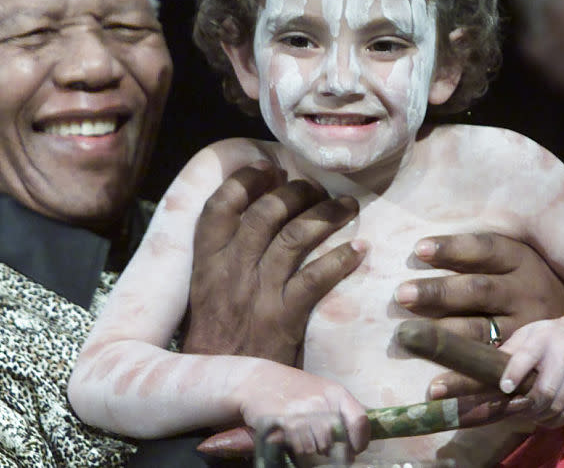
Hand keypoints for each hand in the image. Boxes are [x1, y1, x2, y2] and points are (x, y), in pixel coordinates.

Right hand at [183, 161, 364, 363]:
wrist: (214, 395)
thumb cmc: (215, 345)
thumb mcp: (206, 296)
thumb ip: (225, 262)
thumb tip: (255, 226)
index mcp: (205, 264)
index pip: (219, 207)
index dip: (245, 181)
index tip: (268, 169)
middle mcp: (229, 272)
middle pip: (265, 213)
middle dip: (296, 192)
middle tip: (317, 188)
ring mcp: (256, 294)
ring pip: (294, 237)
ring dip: (325, 216)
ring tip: (347, 207)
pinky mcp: (283, 319)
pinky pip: (316, 279)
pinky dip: (340, 260)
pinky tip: (359, 252)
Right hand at [236, 367, 369, 456]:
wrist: (258, 380)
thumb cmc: (294, 388)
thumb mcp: (322, 392)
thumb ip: (340, 412)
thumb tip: (355, 443)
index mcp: (335, 393)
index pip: (360, 420)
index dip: (360, 440)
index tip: (354, 449)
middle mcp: (321, 401)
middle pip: (335, 440)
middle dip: (329, 448)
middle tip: (320, 443)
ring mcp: (302, 412)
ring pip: (317, 447)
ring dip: (311, 448)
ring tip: (302, 437)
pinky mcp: (284, 422)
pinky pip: (299, 446)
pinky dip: (296, 446)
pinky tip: (290, 436)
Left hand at [393, 233, 563, 402]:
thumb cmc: (531, 284)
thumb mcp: (518, 261)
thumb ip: (478, 255)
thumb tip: (420, 249)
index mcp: (521, 260)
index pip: (484, 248)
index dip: (453, 248)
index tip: (420, 249)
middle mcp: (524, 292)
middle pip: (477, 289)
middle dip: (438, 292)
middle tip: (401, 294)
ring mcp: (526, 328)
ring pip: (481, 332)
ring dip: (444, 340)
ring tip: (409, 342)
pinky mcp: (524, 361)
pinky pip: (491, 372)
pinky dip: (463, 383)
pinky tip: (435, 388)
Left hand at [499, 317, 563, 428]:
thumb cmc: (549, 337)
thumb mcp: (528, 334)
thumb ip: (510, 350)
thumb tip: (486, 367)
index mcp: (542, 338)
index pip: (527, 356)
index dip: (515, 374)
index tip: (505, 388)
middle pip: (545, 390)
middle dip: (528, 406)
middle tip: (517, 409)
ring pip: (558, 405)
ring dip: (541, 416)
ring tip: (530, 415)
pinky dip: (557, 420)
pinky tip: (547, 417)